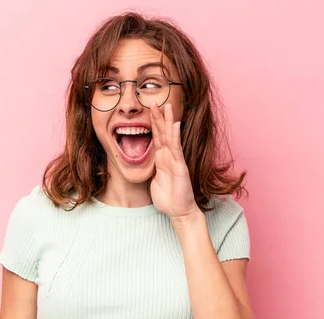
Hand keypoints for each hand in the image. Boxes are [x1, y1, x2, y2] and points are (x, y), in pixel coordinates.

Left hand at [149, 103, 199, 222]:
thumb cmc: (167, 199)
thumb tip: (144, 164)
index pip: (157, 138)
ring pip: (170, 136)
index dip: (153, 125)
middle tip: (154, 102)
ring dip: (167, 121)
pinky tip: (175, 124)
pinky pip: (176, 148)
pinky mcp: (179, 165)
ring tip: (166, 106)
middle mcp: (168, 157)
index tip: (148, 111)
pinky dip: (175, 136)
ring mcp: (175, 160)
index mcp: (161, 160)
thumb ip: (151, 170)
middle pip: (163, 133)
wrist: (178, 211)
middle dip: (159, 117)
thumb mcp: (153, 182)